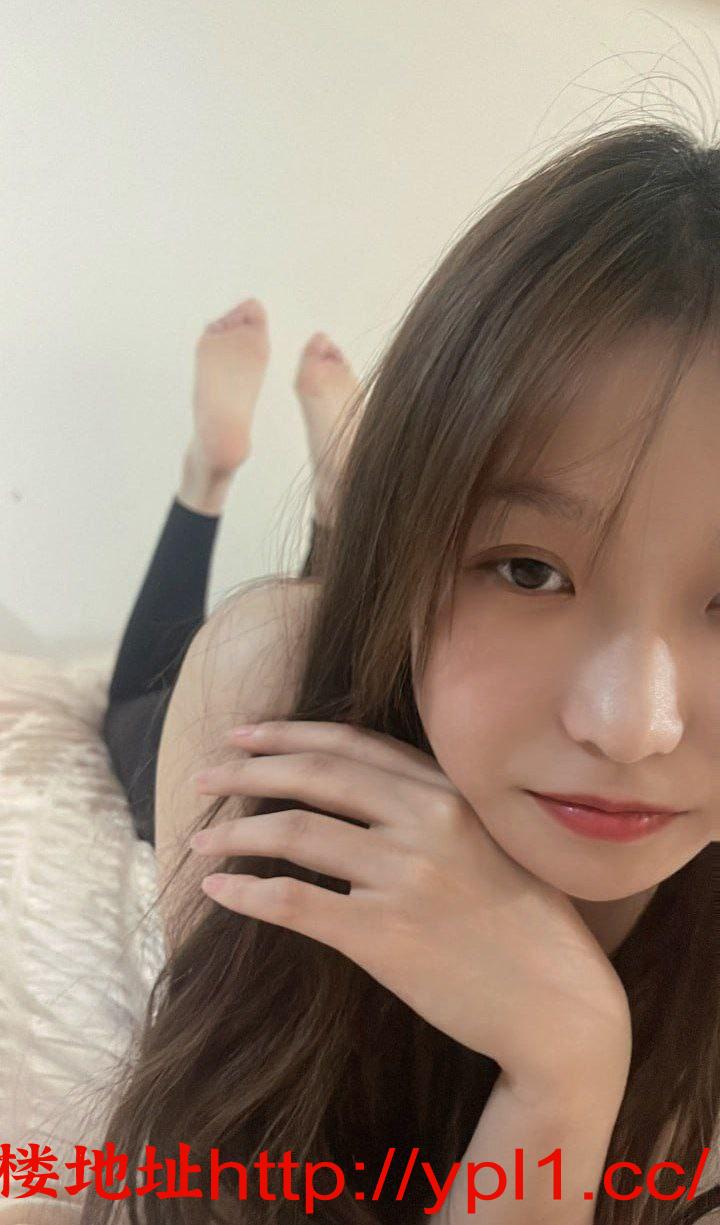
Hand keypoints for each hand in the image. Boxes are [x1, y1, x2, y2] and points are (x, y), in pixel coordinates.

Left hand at [190, 720, 631, 1089]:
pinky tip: (219, 889)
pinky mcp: (384, 935)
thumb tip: (352, 791)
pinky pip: (297, 903)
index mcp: (449, 791)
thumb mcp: (489, 839)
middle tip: (205, 776)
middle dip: (249, 770)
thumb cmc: (526, 923)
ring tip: (201, 839)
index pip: (352, 744)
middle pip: (314, 777)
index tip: (243, 734)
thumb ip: (429, 808)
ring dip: (237, 832)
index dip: (289, 734)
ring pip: (296, 833)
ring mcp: (404, 876)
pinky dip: (248, 893)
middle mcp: (425, 821)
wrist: (560, 1004)